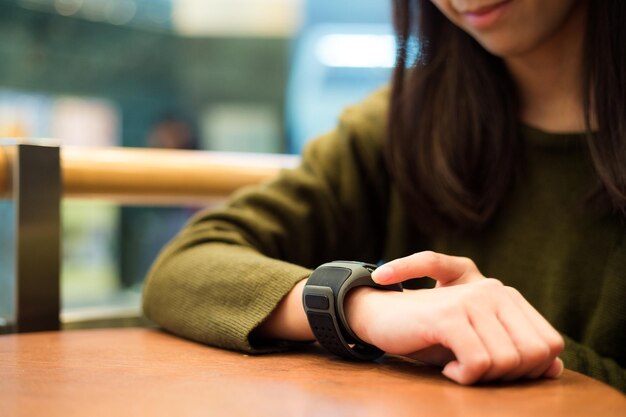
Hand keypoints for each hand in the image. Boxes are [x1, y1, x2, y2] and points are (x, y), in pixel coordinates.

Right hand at [344, 251, 563, 384]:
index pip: (549, 343)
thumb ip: (516, 350)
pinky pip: (479, 362)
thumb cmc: (430, 334)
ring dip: (482, 379)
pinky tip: (448, 371)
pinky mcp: (449, 314)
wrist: (380, 315)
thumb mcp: (478, 342)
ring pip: (507, 361)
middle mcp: (495, 290)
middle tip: (476, 373)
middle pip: (533, 355)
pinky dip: (465, 377)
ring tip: (459, 369)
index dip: (530, 369)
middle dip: (507, 377)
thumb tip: (556, 368)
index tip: (496, 370)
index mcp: (506, 295)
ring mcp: (472, 299)